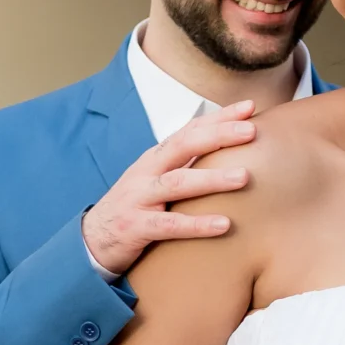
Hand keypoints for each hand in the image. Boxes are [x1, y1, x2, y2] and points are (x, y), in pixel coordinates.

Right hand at [82, 107, 255, 278]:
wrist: (93, 238)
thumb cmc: (137, 205)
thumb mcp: (158, 179)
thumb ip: (187, 165)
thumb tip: (228, 150)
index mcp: (157, 157)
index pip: (190, 129)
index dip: (219, 117)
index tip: (250, 106)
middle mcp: (148, 171)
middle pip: (184, 146)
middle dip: (219, 136)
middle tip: (251, 131)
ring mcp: (140, 197)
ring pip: (178, 183)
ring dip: (212, 179)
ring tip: (244, 177)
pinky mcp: (136, 226)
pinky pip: (170, 225)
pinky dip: (197, 224)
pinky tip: (224, 225)